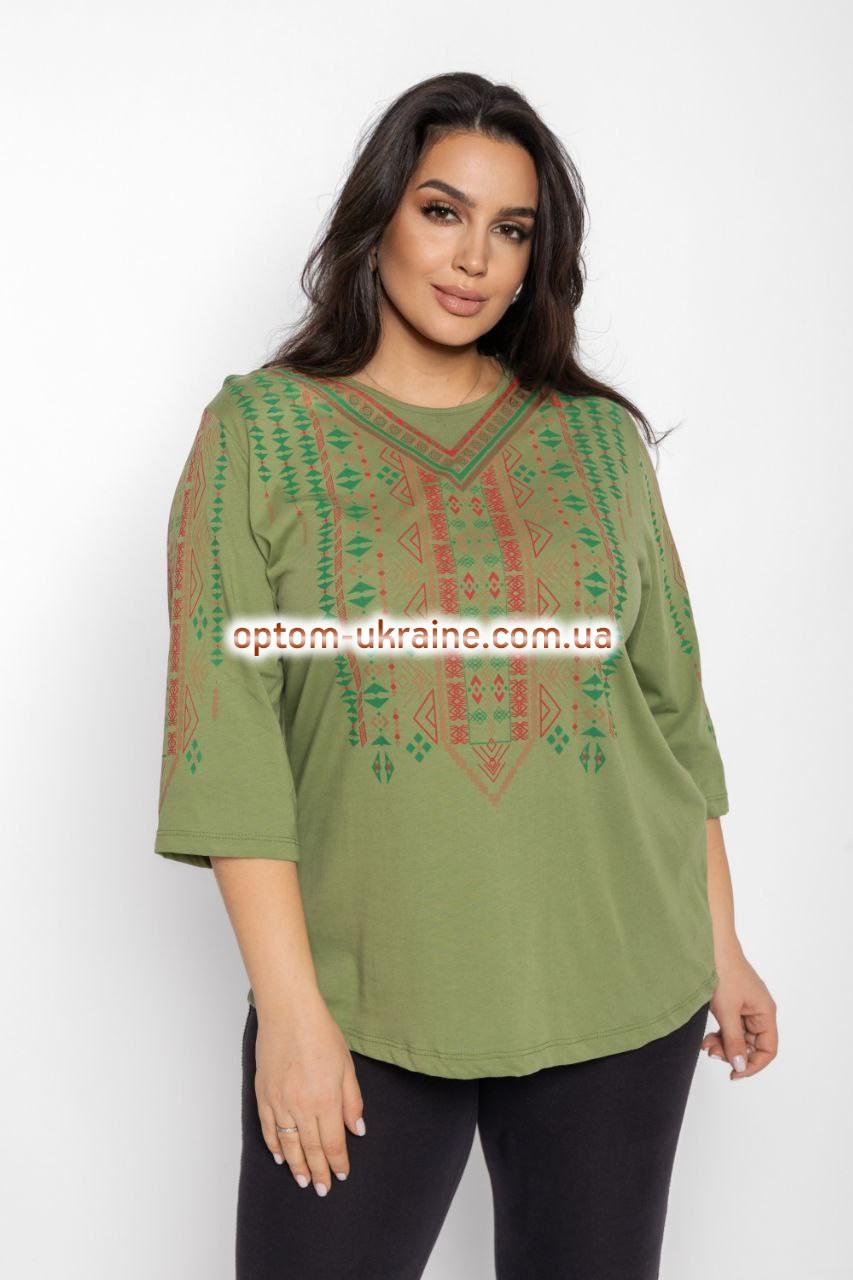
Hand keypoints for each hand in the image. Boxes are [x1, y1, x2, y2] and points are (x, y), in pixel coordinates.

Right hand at [254, 990, 365, 1195]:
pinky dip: (274, 1145)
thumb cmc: (320, 1034)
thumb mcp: (346, 1067)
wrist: (288, 1013)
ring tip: (303, 1180)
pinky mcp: (263, 1095)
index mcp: (326, 1100)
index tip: (341, 1175)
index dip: (338, 1162)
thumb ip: (352, 1101)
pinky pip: (268, 1128)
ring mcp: (279, 1102)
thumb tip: (357, 1129)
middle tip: (321, 1189)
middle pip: (311, 1149)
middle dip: (318, 1171)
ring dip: (296, 1165)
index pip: (333, 1142)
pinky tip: (280, 1156)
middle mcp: (301, 1106)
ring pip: (288, 1144)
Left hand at [702, 944, 777, 1080]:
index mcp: (765, 1013)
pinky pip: (731, 1026)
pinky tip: (707, 1037)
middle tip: (712, 1053)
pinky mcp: (733, 1003)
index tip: (734, 1074)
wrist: (710, 946)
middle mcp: (759, 1011)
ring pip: (739, 1037)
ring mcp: (745, 1007)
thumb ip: (734, 1041)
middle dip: (733, 1053)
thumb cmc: (723, 972)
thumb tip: (741, 1067)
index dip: (753, 1065)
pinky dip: (720, 1033)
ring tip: (706, 1045)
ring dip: (724, 1044)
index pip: (768, 1049)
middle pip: (752, 1045)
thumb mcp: (727, 1011)